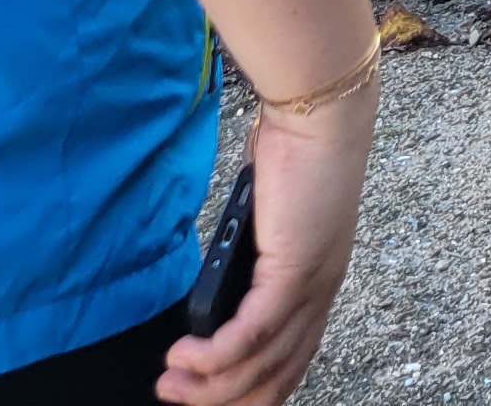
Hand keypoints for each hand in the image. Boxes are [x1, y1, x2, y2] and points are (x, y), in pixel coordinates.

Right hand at [159, 90, 373, 405]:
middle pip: (277, 377)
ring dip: (208, 385)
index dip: (253, 389)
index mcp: (319, 283)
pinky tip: (184, 355)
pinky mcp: (293, 271)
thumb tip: (218, 286)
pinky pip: (251, 334)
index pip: (292, 361)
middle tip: (177, 396)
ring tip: (169, 383)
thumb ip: (252, 255)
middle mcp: (321, 294)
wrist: (321, 114)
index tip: (211, 394)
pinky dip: (213, 355)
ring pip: (260, 365)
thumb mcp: (270, 217)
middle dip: (223, 399)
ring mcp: (311, 286)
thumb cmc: (296, 152)